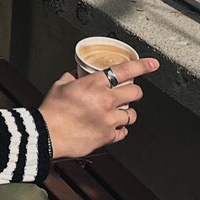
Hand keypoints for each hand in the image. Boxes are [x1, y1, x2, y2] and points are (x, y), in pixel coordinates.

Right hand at [39, 57, 158, 159]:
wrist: (47, 134)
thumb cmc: (51, 110)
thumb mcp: (60, 85)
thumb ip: (73, 77)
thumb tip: (78, 75)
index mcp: (94, 83)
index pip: (125, 70)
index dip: (142, 65)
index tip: (152, 64)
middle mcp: (105, 100)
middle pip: (135, 92)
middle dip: (134, 92)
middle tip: (129, 93)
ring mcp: (109, 119)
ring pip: (132, 114)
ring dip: (127, 112)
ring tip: (118, 113)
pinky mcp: (108, 136)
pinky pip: (124, 132)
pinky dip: (120, 129)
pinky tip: (112, 127)